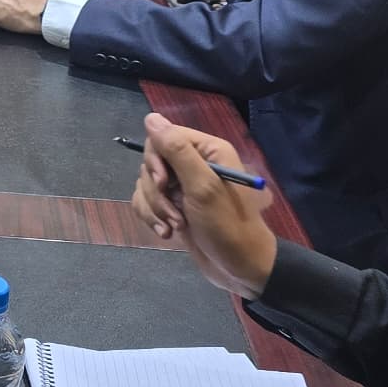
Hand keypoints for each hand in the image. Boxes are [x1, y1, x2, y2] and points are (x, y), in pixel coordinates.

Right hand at [130, 112, 279, 299]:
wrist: (240, 269)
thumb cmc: (228, 226)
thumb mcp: (203, 187)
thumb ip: (177, 151)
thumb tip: (150, 117)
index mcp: (208, 151)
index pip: (164, 136)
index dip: (156, 159)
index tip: (163, 182)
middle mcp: (195, 164)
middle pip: (152, 162)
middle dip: (157, 191)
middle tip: (174, 211)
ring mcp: (183, 187)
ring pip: (147, 184)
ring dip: (155, 208)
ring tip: (174, 226)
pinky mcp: (175, 206)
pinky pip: (148, 202)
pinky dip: (152, 217)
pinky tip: (167, 233)